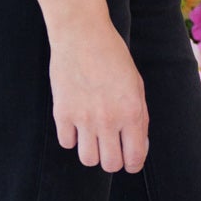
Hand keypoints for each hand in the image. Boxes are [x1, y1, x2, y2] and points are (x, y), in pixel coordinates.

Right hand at [50, 17, 148, 172]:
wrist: (83, 35)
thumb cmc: (114, 57)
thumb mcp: (136, 84)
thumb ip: (138, 116)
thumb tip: (137, 146)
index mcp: (132, 110)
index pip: (134, 157)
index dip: (134, 163)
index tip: (130, 160)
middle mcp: (109, 119)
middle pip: (109, 164)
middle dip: (113, 160)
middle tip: (113, 147)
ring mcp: (83, 119)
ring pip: (88, 159)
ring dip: (93, 151)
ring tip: (95, 134)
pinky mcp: (62, 115)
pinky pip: (67, 143)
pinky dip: (73, 137)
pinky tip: (77, 121)